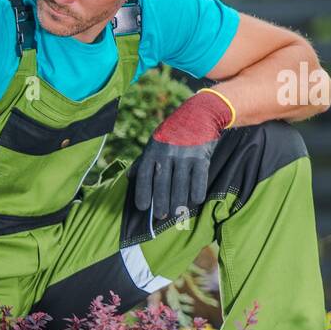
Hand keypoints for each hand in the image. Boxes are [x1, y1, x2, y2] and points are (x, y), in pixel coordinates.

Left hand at [130, 89, 233, 221]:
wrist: (199, 114)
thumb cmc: (173, 132)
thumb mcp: (154, 142)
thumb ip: (143, 160)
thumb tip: (128, 177)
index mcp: (152, 150)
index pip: (144, 175)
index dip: (142, 192)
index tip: (143, 208)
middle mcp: (167, 153)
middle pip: (162, 183)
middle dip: (161, 202)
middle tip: (160, 215)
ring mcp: (185, 155)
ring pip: (180, 184)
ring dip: (178, 201)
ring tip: (177, 213)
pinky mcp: (202, 156)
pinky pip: (198, 178)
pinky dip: (197, 191)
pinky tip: (195, 201)